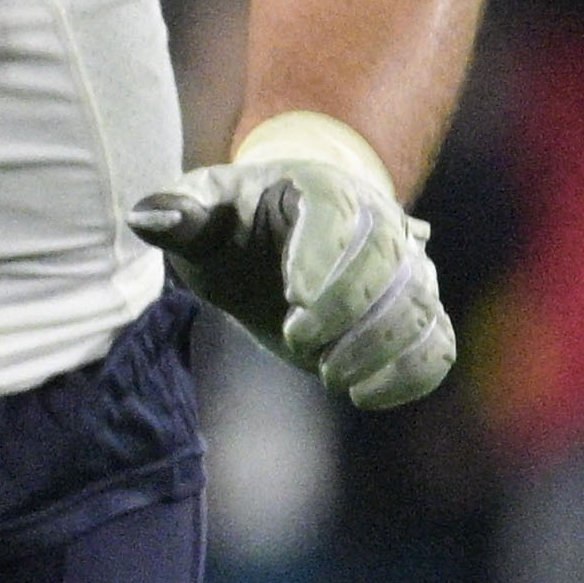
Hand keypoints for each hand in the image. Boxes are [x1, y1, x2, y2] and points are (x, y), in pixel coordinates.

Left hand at [126, 111, 455, 409]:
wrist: (278, 239)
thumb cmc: (235, 223)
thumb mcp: (203, 213)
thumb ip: (180, 213)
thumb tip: (147, 217)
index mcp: (323, 188)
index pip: (337, 215)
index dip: (322, 258)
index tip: (292, 302)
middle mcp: (378, 222)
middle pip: (387, 262)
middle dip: (348, 311)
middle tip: (298, 343)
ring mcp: (405, 269)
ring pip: (418, 305)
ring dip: (381, 349)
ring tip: (333, 378)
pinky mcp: (415, 314)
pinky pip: (437, 342)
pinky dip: (414, 373)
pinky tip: (367, 394)